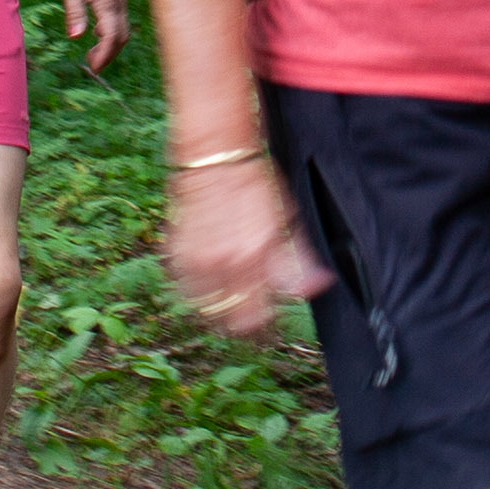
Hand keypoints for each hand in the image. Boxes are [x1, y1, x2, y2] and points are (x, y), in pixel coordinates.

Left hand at [60, 0, 129, 71]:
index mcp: (106, 2)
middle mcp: (118, 1)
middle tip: (91, 65)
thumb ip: (75, 12)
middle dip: (109, 55)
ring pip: (123, 29)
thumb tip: (76, 37)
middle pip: (121, 37)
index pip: (111, 37)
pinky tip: (96, 32)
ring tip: (92, 53)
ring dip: (110, 44)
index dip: (103, 55)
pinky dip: (111, 32)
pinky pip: (120, 19)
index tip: (93, 68)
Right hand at [165, 156, 329, 340]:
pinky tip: (209, 285)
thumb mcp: (287, 221)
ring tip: (231, 306)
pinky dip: (196, 292)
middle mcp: (221, 263)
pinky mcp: (176, 251)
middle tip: (253, 321)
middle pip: (229, 319)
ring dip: (219, 311)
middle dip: (242, 325)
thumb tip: (313, 288)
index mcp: (252, 258)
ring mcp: (195, 258)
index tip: (271, 332)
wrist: (216, 156)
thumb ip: (298, 261)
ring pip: (205, 307)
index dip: (265, 330)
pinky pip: (185, 286)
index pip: (257, 317)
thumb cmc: (255, 183)